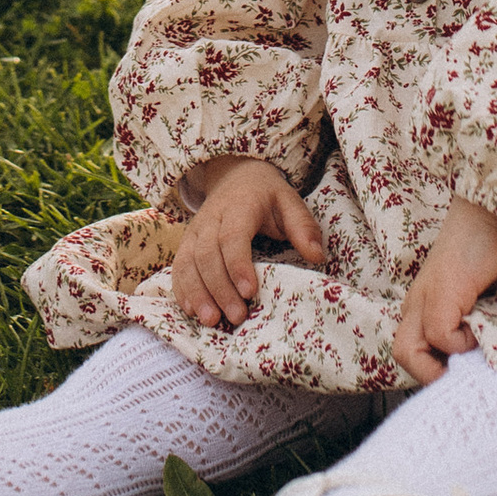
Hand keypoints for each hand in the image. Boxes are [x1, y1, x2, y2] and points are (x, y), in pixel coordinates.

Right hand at [169, 158, 325, 331]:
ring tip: (210, 320)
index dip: (238, 264)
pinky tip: (191, 311)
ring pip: (188, 262)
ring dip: (197, 293)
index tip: (249, 291)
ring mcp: (195, 231)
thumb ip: (303, 227)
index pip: (232, 236)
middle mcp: (211, 218)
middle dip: (220, 288)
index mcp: (239, 206)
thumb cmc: (266, 195)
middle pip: (207, 254)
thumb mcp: (289, 201)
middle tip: (236, 315)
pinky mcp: (186, 243)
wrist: (236, 174)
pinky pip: (178, 267)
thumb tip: (317, 256)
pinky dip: (182, 290)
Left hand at [393, 198, 496, 386]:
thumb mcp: (474, 295)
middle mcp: (417, 301)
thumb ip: (469, 321)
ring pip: (408, 351)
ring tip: (471, 354)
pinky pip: (439, 336)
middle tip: (465, 370)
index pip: (410, 350)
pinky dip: (461, 342)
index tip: (462, 371)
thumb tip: (480, 359)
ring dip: (441, 364)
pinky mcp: (442, 292)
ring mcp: (425, 297)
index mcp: (421, 302)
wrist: (491, 212)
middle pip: (402, 353)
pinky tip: (480, 327)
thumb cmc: (489, 250)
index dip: (433, 368)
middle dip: (431, 373)